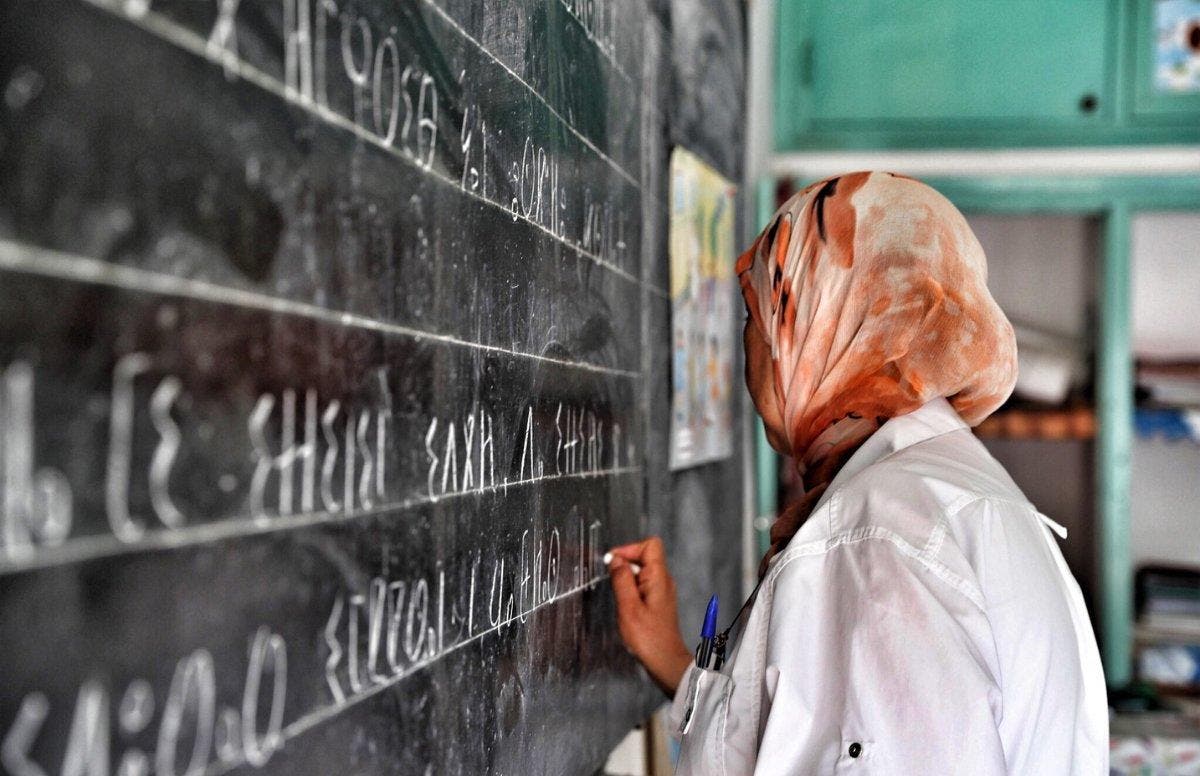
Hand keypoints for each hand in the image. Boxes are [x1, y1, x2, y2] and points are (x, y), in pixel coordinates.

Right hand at [608, 537, 692, 696]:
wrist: (665, 661)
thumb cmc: (647, 637)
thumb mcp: (628, 607)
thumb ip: (622, 580)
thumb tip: (615, 559)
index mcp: (659, 577)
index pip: (650, 545)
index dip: (630, 549)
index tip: (613, 564)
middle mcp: (664, 580)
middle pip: (645, 556)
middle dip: (625, 565)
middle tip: (613, 584)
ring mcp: (662, 591)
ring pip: (643, 572)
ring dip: (627, 579)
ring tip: (620, 599)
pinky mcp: (658, 602)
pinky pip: (643, 585)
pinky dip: (631, 590)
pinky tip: (626, 606)